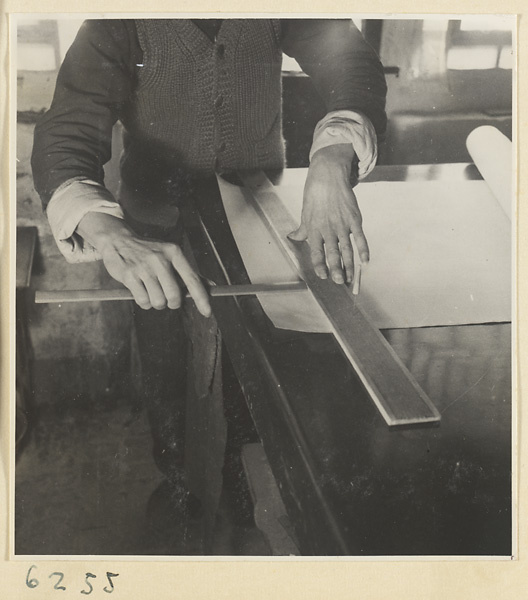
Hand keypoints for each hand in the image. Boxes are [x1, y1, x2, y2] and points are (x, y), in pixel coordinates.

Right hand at [76, 212, 210, 314]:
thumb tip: (212, 286)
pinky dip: (144, 303)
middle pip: (174, 296)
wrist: (118, 240)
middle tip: (166, 298)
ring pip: (158, 301)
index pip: (192, 280)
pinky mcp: (129, 275)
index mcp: (174, 253)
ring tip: (151, 291)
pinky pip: (143, 301)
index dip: (202, 298)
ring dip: (156, 303)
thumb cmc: (150, 252)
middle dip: (172, 303)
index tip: (208, 312)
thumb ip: (190, 272)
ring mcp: (144, 267)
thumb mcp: (171, 255)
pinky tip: (140, 291)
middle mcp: (160, 259)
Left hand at [289, 144, 368, 284]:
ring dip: (349, 265)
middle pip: (333, 254)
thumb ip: (302, 229)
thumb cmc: (315, 195)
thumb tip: (292, 237)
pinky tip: (365, 262)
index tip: (323, 276)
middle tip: (338, 282)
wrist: (328, 176)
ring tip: (350, 279)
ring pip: (346, 249)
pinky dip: (364, 250)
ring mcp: (342, 224)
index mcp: (314, 229)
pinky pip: (360, 238)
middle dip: (336, 270)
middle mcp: (328, 229)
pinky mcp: (354, 218)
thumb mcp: (305, 213)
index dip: (320, 265)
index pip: (316, 252)